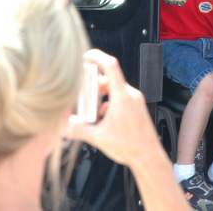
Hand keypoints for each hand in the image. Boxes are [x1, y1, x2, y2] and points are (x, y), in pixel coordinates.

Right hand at [67, 49, 159, 166]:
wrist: (148, 157)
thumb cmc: (130, 147)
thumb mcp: (99, 138)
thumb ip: (79, 129)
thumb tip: (64, 125)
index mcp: (122, 96)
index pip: (110, 66)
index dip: (97, 56)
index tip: (85, 56)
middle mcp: (130, 95)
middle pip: (108, 80)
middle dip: (93, 86)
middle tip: (82, 97)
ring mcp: (134, 100)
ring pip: (113, 90)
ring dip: (100, 97)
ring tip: (92, 113)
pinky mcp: (136, 107)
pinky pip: (119, 98)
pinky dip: (108, 104)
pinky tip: (102, 120)